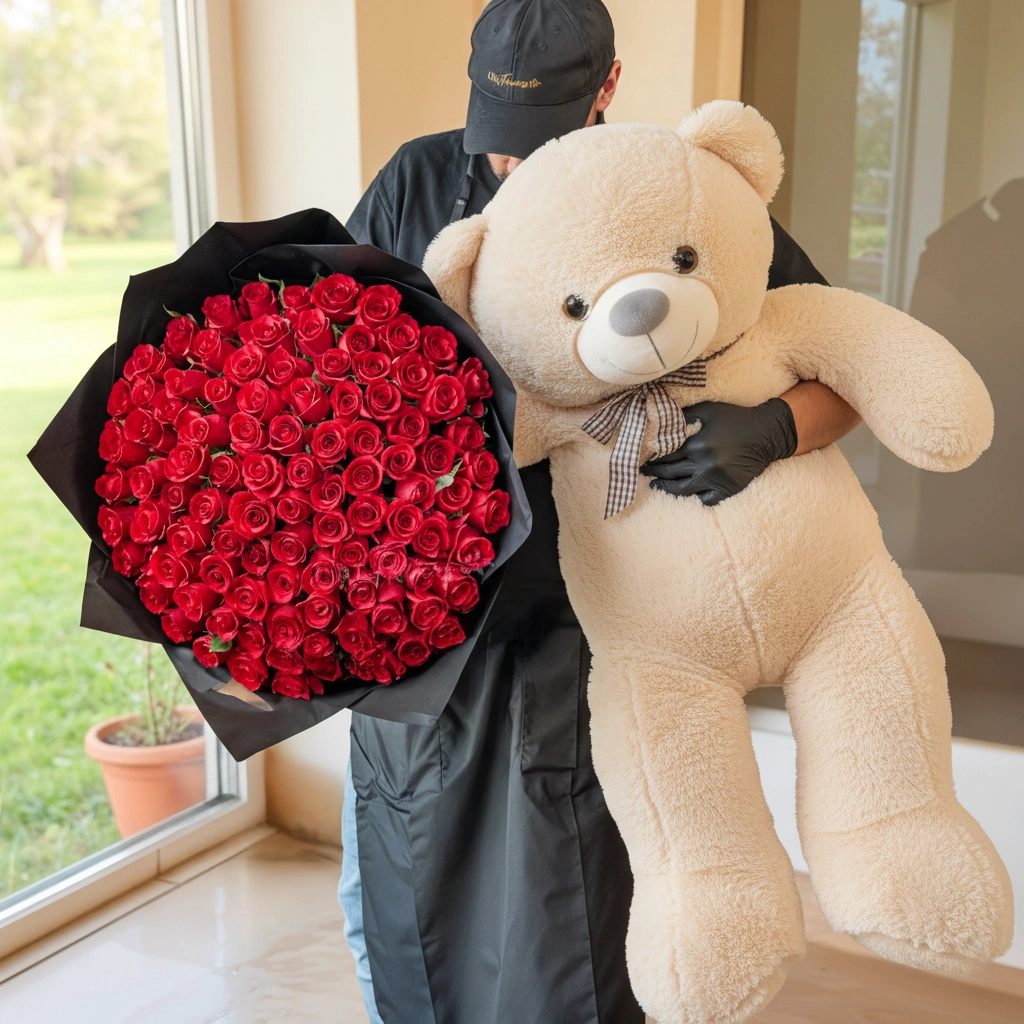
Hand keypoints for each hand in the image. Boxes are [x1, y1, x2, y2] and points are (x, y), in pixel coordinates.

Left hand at [640, 398, 797, 505]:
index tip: (642, 458)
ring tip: (656, 486)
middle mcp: (704, 464)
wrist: (767, 433)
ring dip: (667, 488)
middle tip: (643, 473)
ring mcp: (715, 479)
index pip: (666, 455)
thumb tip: (663, 418)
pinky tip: (689, 492)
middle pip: (670, 473)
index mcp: (697, 444)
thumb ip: (686, 415)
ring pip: (683, 489)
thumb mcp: (709, 409)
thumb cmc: (736, 418)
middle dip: (654, 473)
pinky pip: (706, 500)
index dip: (652, 458)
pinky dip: (697, 497)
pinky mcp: (728, 489)